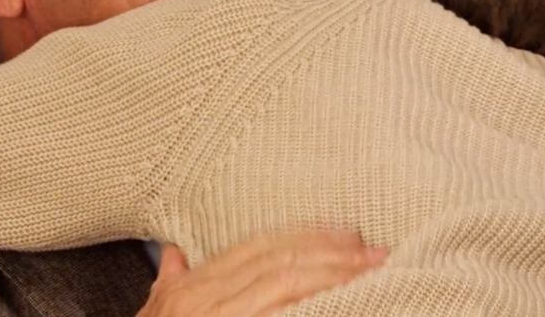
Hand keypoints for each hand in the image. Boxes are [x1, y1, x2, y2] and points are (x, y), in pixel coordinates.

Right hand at [136, 231, 387, 316]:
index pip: (256, 248)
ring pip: (281, 283)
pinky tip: (345, 301)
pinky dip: (312, 301)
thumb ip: (168, 285)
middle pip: (275, 259)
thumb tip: (174, 255)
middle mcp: (198, 300)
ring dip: (332, 273)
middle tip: (376, 252)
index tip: (345, 234)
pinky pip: (275, 311)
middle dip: (329, 251)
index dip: (304, 236)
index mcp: (187, 290)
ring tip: (373, 272)